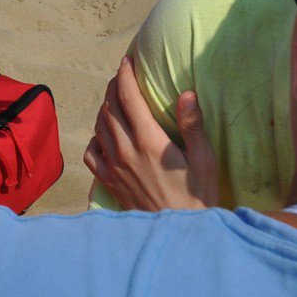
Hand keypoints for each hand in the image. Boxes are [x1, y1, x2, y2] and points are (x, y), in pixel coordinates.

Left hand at [84, 58, 217, 210]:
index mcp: (149, 141)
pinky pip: (92, 153)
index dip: (125, 75)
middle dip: (113, 87)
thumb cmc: (199, 196)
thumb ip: (193, 126)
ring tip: (114, 100)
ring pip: (99, 126)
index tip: (127, 61)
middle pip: (109, 107)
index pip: (128, 97)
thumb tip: (186, 93)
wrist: (180, 235)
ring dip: (104, 108)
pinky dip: (95, 138)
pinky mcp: (108, 182)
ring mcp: (113, 167)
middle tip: (122, 77)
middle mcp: (125, 150)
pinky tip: (104, 135)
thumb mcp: (204, 160)